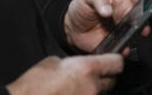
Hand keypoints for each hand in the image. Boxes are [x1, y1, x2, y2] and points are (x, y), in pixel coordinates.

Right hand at [6, 55, 123, 94]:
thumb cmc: (34, 85)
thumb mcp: (53, 62)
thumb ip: (72, 63)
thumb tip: (77, 67)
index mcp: (87, 69)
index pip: (117, 63)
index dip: (116, 60)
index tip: (114, 60)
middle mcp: (92, 87)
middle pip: (112, 81)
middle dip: (105, 77)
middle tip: (92, 75)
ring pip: (100, 94)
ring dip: (94, 90)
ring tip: (77, 88)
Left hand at [63, 0, 148, 52]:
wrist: (71, 27)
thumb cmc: (82, 6)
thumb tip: (108, 10)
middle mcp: (126, 14)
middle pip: (141, 16)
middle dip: (144, 20)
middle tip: (141, 24)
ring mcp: (123, 30)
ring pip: (135, 33)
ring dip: (136, 35)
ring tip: (131, 36)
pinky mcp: (116, 44)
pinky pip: (124, 48)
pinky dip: (125, 49)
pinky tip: (122, 49)